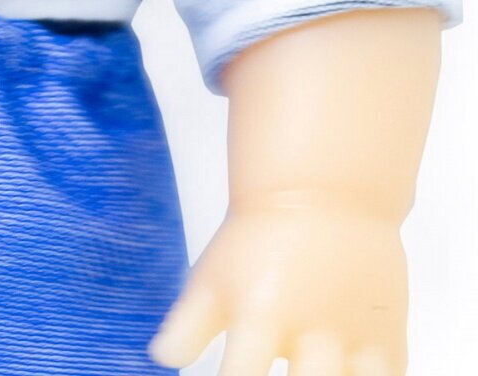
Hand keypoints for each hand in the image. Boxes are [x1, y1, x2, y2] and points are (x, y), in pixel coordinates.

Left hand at [148, 203, 408, 374]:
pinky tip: (342, 374)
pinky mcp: (391, 341)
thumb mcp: (212, 278)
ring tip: (309, 371)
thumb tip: (160, 359)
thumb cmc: (257, 240)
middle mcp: (310, 333)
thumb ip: (186, 327)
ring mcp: (356, 340)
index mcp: (259, 317)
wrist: (322, 193)